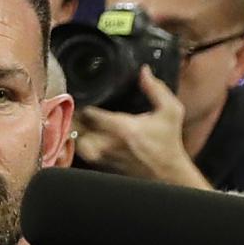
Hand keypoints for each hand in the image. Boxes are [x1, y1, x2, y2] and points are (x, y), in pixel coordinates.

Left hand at [75, 71, 202, 187]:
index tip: (82, 92)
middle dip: (73, 114)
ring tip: (76, 117)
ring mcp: (101, 156)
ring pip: (75, 139)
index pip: (89, 112)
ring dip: (74, 128)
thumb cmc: (168, 142)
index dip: (82, 101)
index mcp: (122, 128)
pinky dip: (78, 140)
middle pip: (76, 126)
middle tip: (75, 103)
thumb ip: (157, 89)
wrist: (168, 173)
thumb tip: (144, 71)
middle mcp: (107, 143)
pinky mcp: (99, 165)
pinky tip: (83, 131)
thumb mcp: (171, 112)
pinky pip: (80, 151)